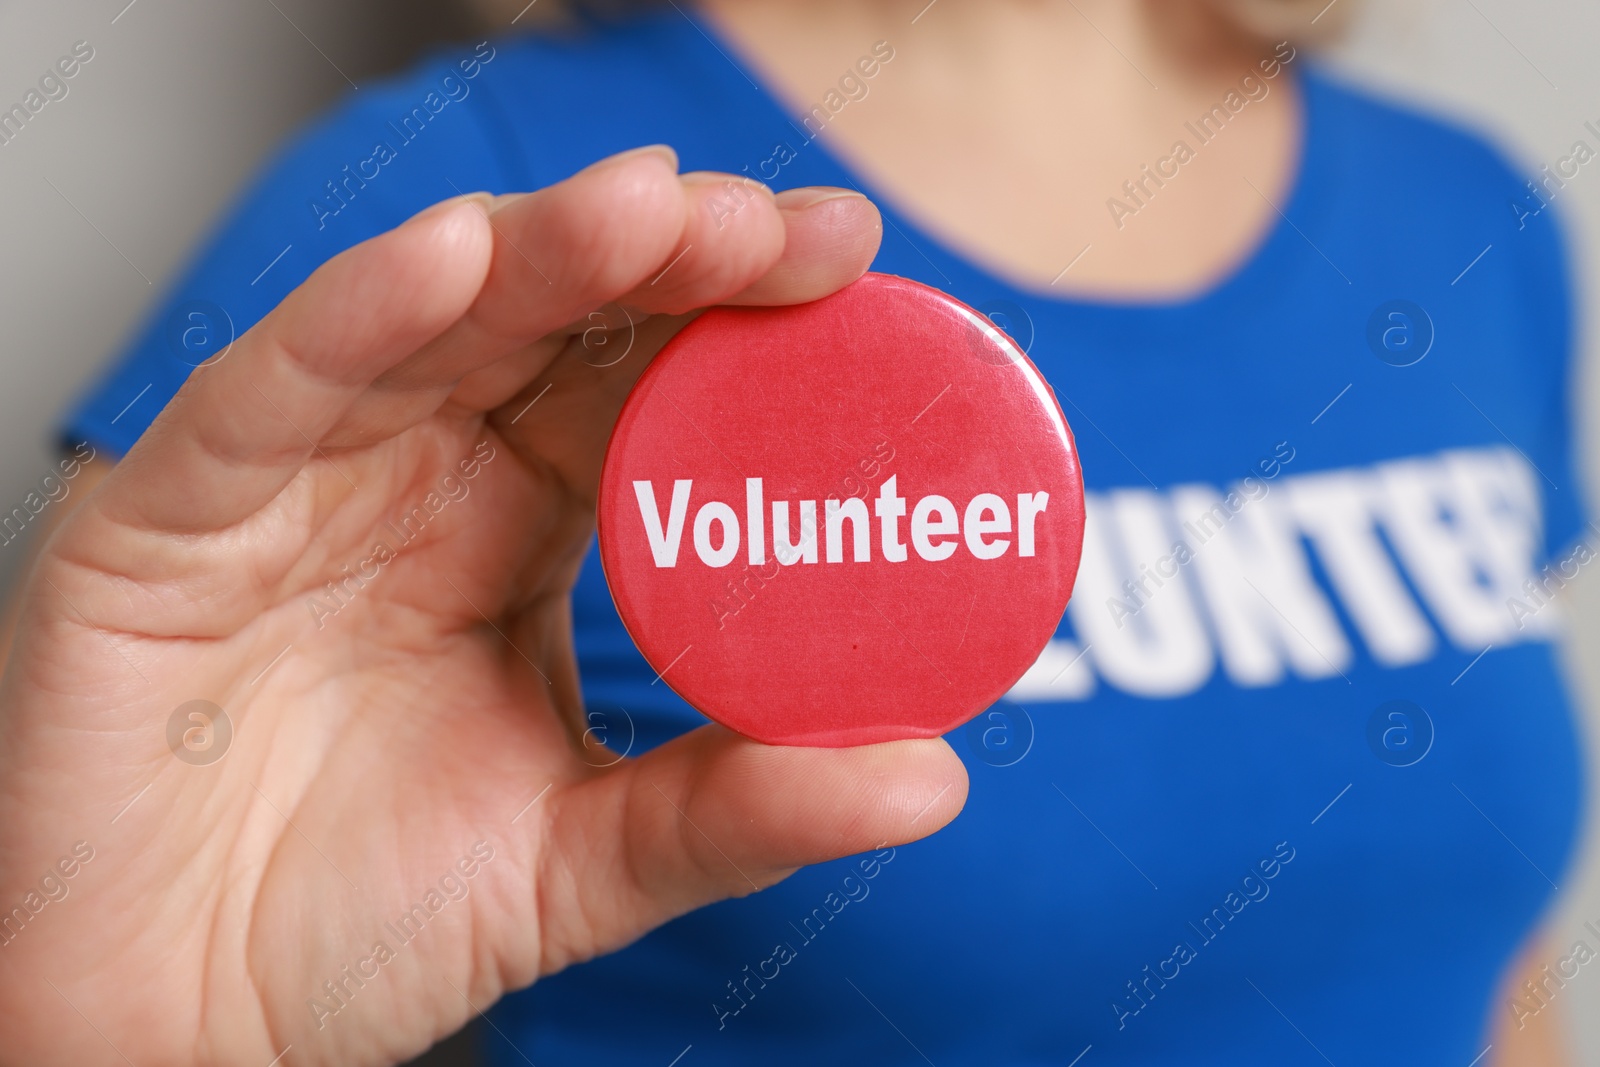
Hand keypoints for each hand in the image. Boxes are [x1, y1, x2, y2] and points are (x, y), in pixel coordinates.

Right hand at [0, 146, 966, 1065]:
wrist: (183, 1021)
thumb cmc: (366, 922)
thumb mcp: (585, 859)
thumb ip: (738, 808)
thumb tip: (932, 782)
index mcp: (523, 533)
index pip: (645, 391)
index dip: (743, 325)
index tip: (854, 277)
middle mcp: (422, 479)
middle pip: (555, 328)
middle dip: (670, 260)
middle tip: (777, 227)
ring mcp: (303, 482)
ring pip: (429, 325)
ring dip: (543, 255)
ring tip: (655, 212)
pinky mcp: (173, 512)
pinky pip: (270, 390)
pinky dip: (358, 318)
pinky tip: (453, 260)